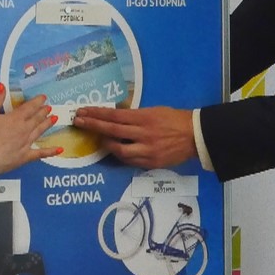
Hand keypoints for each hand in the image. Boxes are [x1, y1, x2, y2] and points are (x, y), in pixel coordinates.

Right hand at [0, 83, 58, 172]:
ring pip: (40, 131)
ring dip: (47, 124)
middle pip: (36, 118)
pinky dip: (51, 151)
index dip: (37, 101)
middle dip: (44, 112)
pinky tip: (60, 149)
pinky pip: (41, 153)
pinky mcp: (26, 156)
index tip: (44, 97)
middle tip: (50, 107)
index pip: (29, 107)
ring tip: (55, 119)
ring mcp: (27, 143)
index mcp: (16, 118)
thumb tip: (2, 85)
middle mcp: (24, 129)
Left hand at [72, 106, 196, 168]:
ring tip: (98, 139)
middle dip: (93, 126)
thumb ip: (135, 115)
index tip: (82, 112)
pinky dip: (120, 155)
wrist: (196, 136)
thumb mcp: (154, 111)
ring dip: (105, 144)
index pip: (114, 116)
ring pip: (118, 150)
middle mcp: (144, 134)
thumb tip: (115, 115)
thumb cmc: (175, 119)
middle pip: (112, 131)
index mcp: (145, 118)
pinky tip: (115, 150)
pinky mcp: (151, 163)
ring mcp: (147, 150)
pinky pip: (129, 160)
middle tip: (78, 121)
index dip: (96, 114)